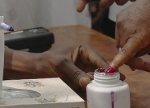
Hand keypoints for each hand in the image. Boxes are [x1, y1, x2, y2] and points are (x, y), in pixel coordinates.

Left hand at [33, 44, 149, 91]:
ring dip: (101, 88)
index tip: (117, 77)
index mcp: (83, 50)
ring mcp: (83, 72)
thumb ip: (74, 73)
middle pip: (100, 71)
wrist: (32, 70)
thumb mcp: (60, 65)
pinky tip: (97, 99)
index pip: (99, 60)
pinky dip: (92, 94)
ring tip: (110, 95)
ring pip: (96, 81)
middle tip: (117, 88)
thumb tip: (88, 82)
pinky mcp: (79, 82)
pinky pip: (88, 88)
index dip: (109, 69)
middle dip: (108, 79)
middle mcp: (86, 60)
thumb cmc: (45, 62)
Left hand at [110, 0, 149, 69]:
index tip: (141, 55)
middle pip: (123, 47)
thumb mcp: (145, 20)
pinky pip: (126, 52)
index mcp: (121, 19)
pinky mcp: (137, 37)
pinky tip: (114, 67)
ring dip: (142, 57)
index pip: (122, 40)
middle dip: (137, 54)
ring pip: (128, 52)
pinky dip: (120, 61)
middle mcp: (120, 24)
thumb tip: (140, 47)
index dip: (131, 49)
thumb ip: (140, 33)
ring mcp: (127, 30)